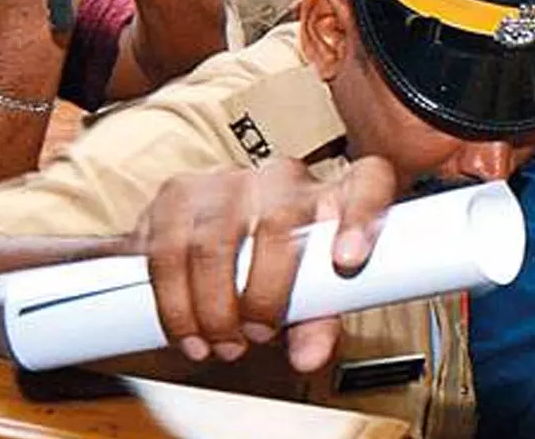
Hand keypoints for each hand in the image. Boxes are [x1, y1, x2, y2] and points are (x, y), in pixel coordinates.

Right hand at [132, 156, 398, 371]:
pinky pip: (166, 247)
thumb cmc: (283, 262)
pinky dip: (173, 299)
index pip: (368, 182)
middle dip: (264, 291)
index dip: (361, 217)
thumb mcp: (312, 292)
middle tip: (257, 336)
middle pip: (279, 220)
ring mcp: (229, 179)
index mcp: (336, 192)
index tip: (349, 260)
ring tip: (219, 342)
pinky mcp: (178, 193)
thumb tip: (309, 357)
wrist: (223, 238)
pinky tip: (186, 329)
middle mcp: (284, 176)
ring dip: (212, 304)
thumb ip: (317, 322)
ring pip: (215, 239)